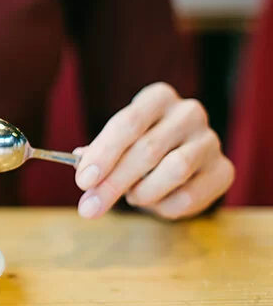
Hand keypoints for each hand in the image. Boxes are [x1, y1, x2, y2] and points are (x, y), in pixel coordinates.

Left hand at [74, 82, 234, 219]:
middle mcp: (189, 113)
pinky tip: (155, 203)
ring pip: (174, 171)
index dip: (103, 154)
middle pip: (147, 150)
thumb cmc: (139, 147)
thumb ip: (98, 155)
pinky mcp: (223, 170)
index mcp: (158, 98)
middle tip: (90, 207)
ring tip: (132, 196)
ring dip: (142, 192)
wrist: (181, 161)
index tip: (83, 181)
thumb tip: (82, 169)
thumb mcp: (116, 144)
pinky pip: (189, 196)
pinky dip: (163, 207)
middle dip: (113, 183)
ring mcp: (210, 140)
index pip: (128, 123)